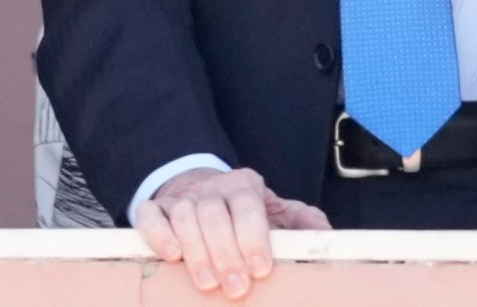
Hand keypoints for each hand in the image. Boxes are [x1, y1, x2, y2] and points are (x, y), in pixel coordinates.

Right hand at [134, 166, 328, 299]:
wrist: (199, 187)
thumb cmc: (242, 209)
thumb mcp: (274, 209)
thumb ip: (300, 221)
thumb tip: (325, 235)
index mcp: (245, 186)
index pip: (249, 209)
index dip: (254, 239)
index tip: (261, 270)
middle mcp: (212, 188)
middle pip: (216, 217)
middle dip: (226, 256)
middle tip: (235, 289)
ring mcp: (181, 197)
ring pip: (185, 217)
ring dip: (196, 252)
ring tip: (207, 284)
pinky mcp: (155, 207)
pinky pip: (151, 216)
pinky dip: (158, 234)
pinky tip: (171, 256)